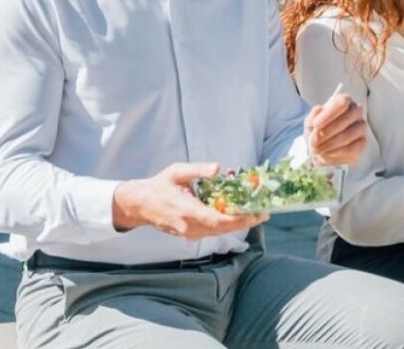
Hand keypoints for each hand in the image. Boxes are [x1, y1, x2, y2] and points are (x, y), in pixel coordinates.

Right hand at [112, 162, 266, 237]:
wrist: (140, 205)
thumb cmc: (158, 186)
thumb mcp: (176, 172)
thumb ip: (197, 170)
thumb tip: (217, 168)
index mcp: (187, 212)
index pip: (219, 220)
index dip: (240, 219)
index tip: (256, 214)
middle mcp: (189, 227)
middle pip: (223, 229)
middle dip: (245, 222)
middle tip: (263, 213)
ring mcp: (189, 233)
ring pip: (219, 232)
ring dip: (238, 224)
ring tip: (255, 213)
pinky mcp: (189, 234)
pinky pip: (212, 232)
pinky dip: (226, 225)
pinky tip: (237, 215)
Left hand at [306, 92, 366, 165]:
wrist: (319, 148)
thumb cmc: (317, 130)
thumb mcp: (310, 123)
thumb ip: (312, 117)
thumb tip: (318, 109)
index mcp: (344, 101)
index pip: (342, 102)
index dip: (329, 113)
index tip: (315, 124)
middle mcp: (355, 112)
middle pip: (348, 117)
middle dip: (328, 131)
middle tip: (314, 141)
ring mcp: (361, 128)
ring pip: (350, 134)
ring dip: (331, 143)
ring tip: (317, 150)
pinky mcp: (362, 143)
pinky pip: (353, 148)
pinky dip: (337, 152)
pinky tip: (326, 154)